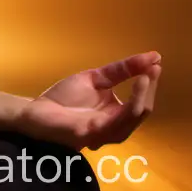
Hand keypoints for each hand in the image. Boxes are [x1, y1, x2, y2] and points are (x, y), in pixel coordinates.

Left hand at [14, 50, 161, 149]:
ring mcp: (104, 132)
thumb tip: (149, 58)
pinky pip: (114, 123)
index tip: (156, 61)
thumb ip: (120, 71)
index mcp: (117, 116)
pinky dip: (127, 107)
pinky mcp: (90, 133)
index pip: (141, 101)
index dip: (149, 83)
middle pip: (142, 110)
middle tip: (154, 66)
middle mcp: (116, 128)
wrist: (35, 111)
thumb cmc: (64, 99)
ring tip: (145, 75)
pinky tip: (129, 92)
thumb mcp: (95, 79)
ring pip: (132, 118)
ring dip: (142, 95)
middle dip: (149, 88)